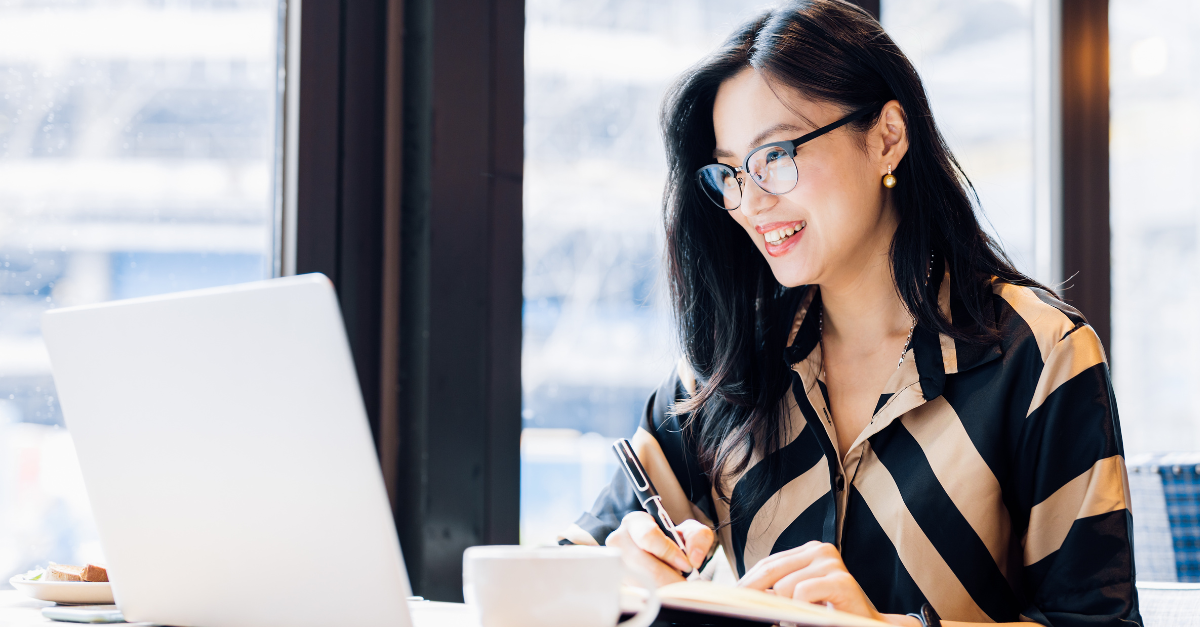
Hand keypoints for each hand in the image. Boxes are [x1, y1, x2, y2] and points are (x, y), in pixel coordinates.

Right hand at [605, 511, 714, 586]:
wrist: (661, 556)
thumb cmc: (673, 541)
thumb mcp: (689, 531)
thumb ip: (698, 537)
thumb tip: (693, 559)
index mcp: (635, 523)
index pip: (648, 536)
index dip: (669, 553)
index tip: (687, 565)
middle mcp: (619, 542)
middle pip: (644, 566)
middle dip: (670, 578)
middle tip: (686, 583)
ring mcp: (614, 564)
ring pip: (642, 584)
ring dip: (664, 589)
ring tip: (675, 586)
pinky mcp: (618, 584)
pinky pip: (639, 596)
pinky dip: (656, 598)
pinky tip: (664, 594)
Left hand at [737, 541, 885, 620]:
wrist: (868, 626)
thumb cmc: (831, 613)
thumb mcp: (800, 598)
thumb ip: (777, 590)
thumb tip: (741, 595)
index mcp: (809, 551)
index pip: (767, 564)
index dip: (747, 582)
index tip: (730, 598)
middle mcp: (820, 551)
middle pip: (770, 571)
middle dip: (752, 594)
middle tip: (742, 611)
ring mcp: (832, 563)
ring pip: (784, 586)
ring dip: (784, 610)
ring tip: (794, 619)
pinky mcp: (841, 581)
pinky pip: (802, 594)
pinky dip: (799, 611)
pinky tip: (806, 618)